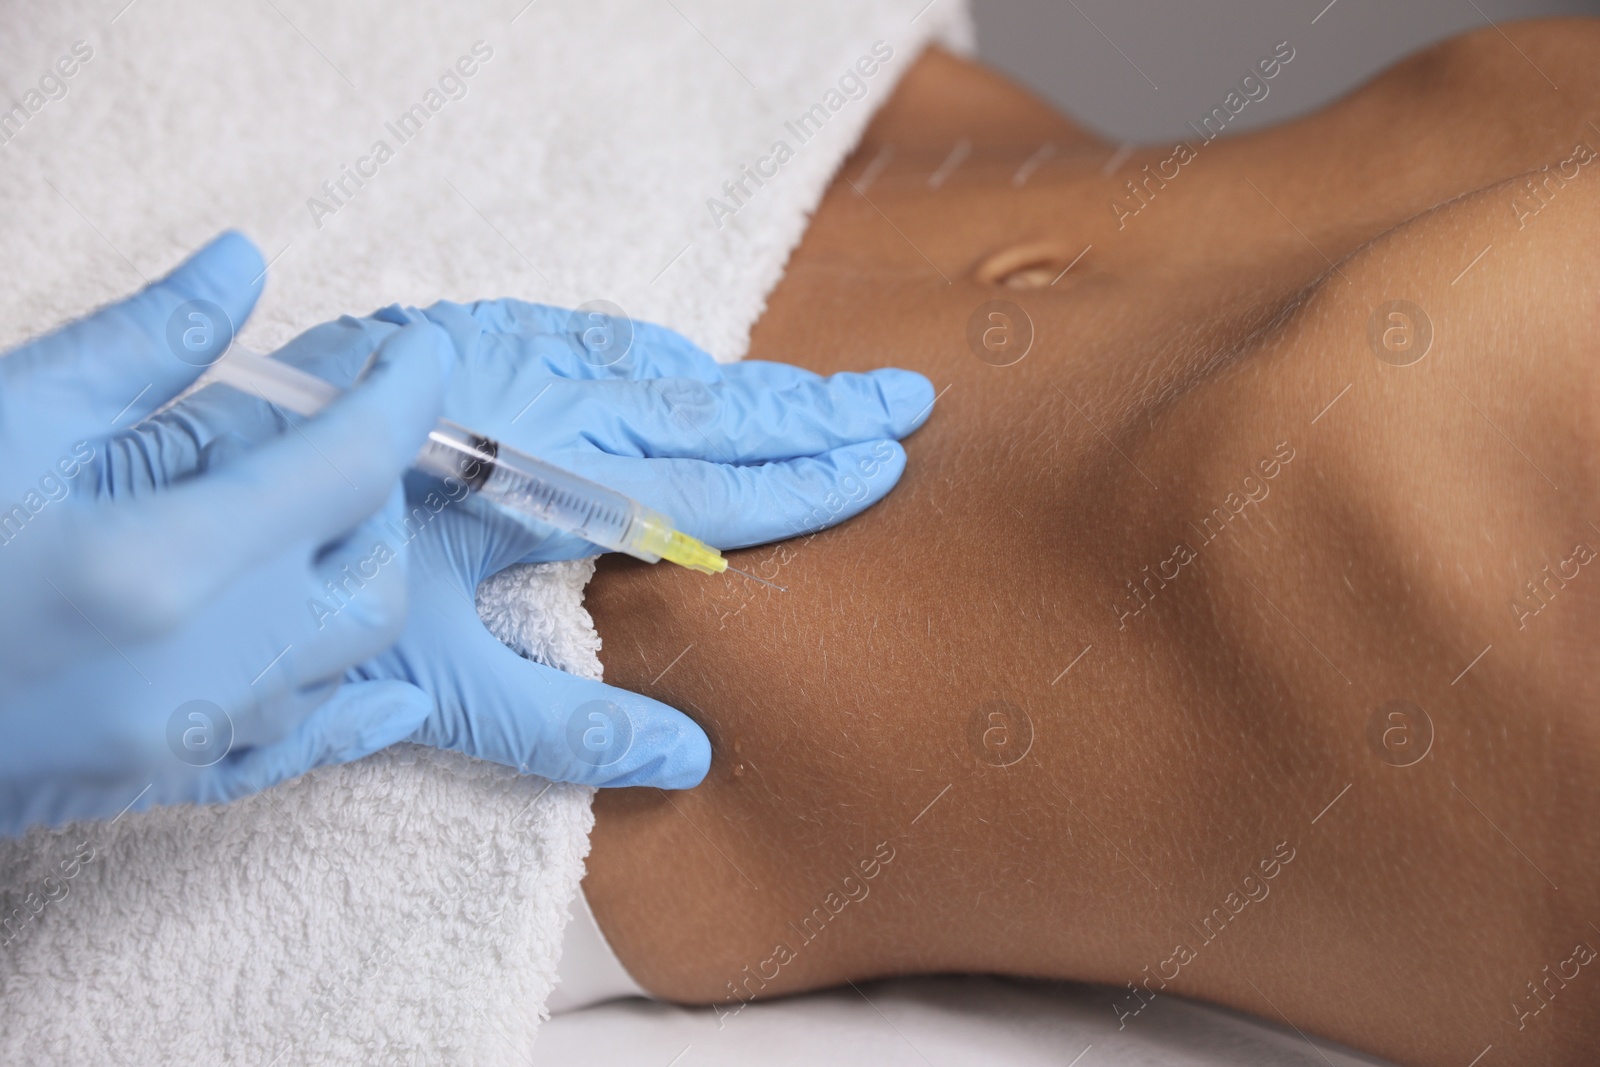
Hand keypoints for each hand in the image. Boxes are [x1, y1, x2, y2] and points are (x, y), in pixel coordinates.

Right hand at [0, 232, 453, 834]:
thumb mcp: (6, 416)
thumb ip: (143, 342)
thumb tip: (241, 261)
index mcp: (162, 563)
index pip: (348, 466)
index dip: (400, 397)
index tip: (415, 354)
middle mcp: (202, 668)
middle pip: (370, 572)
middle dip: (369, 494)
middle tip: (323, 436)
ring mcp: (188, 740)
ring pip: (348, 656)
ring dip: (347, 576)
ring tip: (295, 517)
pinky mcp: (163, 784)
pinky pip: (304, 748)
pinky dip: (350, 700)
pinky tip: (382, 679)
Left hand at [231, 299, 934, 787]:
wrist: (191, 500)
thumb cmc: (303, 592)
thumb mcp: (432, 677)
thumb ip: (564, 719)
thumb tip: (689, 759)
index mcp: (528, 477)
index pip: (696, 485)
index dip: (794, 483)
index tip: (880, 468)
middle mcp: (522, 397)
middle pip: (695, 405)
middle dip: (808, 410)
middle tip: (905, 401)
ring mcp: (488, 356)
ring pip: (651, 362)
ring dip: (746, 383)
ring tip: (831, 392)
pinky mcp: (457, 340)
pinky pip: (589, 337)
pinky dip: (660, 358)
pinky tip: (693, 364)